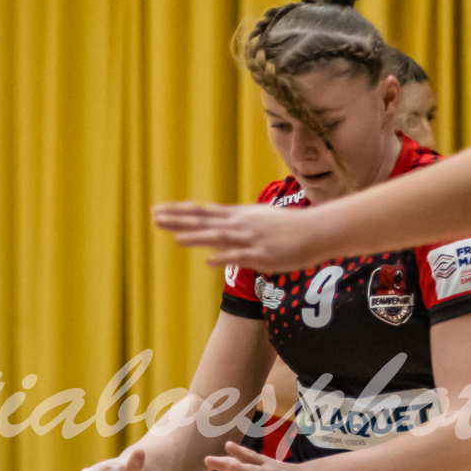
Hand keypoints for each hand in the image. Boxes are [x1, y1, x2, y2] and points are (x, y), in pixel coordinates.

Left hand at [154, 202, 324, 272]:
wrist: (316, 231)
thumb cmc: (289, 227)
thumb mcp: (260, 219)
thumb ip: (240, 223)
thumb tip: (222, 229)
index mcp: (238, 216)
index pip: (203, 212)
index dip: (180, 212)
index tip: (159, 210)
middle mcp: (240, 224)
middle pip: (204, 221)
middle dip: (179, 221)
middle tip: (155, 217)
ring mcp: (250, 239)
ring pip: (219, 237)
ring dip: (197, 237)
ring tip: (175, 238)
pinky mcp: (262, 254)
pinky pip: (240, 256)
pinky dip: (224, 257)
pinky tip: (209, 260)